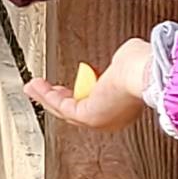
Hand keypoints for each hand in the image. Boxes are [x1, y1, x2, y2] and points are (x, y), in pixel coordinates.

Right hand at [25, 39, 152, 129]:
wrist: (145, 74)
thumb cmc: (142, 66)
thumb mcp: (126, 60)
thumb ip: (115, 63)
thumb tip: (113, 60)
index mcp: (122, 104)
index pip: (92, 101)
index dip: (74, 93)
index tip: (62, 85)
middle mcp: (110, 116)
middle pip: (75, 109)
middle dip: (55, 97)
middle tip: (41, 88)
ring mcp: (99, 118)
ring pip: (65, 109)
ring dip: (46, 97)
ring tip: (32, 87)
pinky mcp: (87, 116)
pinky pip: (61, 107)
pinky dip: (46, 96)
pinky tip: (37, 86)